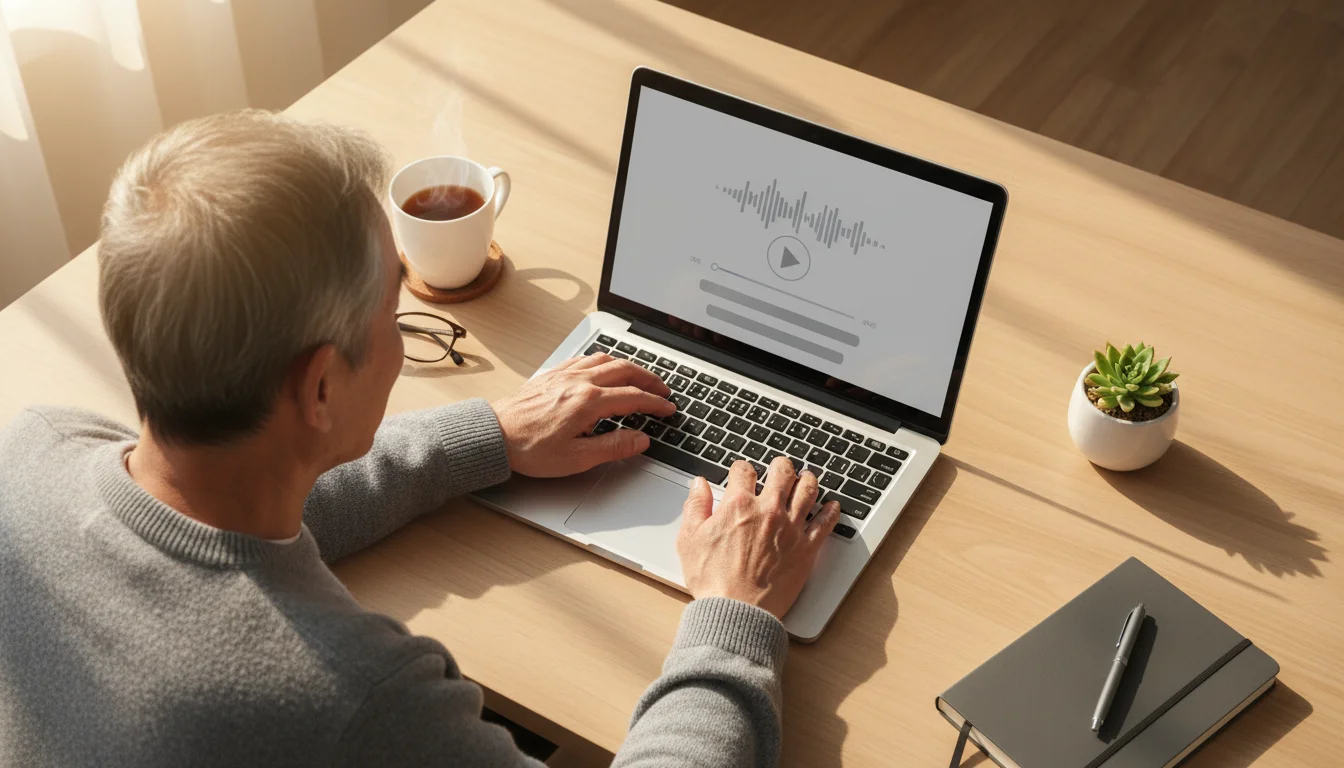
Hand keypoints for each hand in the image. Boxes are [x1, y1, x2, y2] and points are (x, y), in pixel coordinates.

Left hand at [492, 353, 673, 476]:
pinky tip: (604, 367)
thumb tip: (640, 439)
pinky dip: (604, 361)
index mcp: (589, 402)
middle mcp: (579, 382)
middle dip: (649, 380)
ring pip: (606, 360)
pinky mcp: (552, 374)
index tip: (668, 409)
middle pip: (625, 371)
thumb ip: (613, 447)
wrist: (494, 436)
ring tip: (640, 377)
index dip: (656, 404)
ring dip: (628, 367)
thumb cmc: (529, 449)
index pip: (634, 398)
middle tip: (663, 390)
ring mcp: (565, 375)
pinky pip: (585, 358)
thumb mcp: (576, 458)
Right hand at [677, 456, 840, 618]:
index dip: (741, 468)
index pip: (744, 471)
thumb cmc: (713, 581)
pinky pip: (826, 523)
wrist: (737, 611)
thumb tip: (698, 485)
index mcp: (739, 505)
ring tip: (806, 478)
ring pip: (808, 490)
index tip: (742, 472)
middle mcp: (768, 511)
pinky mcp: (807, 548)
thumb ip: (695, 507)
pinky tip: (832, 506)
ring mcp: (791, 528)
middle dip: (780, 466)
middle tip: (780, 467)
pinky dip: (831, 511)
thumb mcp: (690, 539)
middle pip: (782, 472)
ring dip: (807, 480)